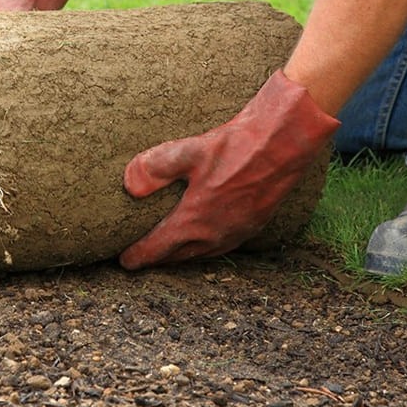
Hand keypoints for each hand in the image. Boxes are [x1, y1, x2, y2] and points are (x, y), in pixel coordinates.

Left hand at [120, 71, 338, 269]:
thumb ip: (154, 168)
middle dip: (158, 259)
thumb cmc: (235, 147)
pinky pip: (221, 247)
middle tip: (142, 258)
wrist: (282, 145)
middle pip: (178, 256)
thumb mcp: (188, 151)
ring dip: (182, 255)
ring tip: (168, 251)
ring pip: (201, 254)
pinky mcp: (253, 226)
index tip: (124, 261)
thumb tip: (129, 185)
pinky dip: (204, 248)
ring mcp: (235, 233)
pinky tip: (203, 237)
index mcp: (194, 222)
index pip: (158, 249)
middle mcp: (214, 235)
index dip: (138, 257)